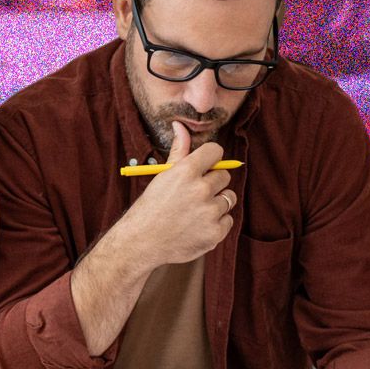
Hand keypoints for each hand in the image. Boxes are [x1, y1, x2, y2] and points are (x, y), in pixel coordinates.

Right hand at [119, 121, 236, 265]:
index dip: (211, 159)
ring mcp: (209, 212)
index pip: (216, 152)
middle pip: (224, 176)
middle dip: (213, 183)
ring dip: (216, 204)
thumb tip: (180, 125)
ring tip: (196, 212)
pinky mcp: (215, 232)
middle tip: (195, 195)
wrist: (141, 243)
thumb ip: (179, 151)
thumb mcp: (163, 176)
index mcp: (186, 172)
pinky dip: (217, 223)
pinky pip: (228, 220)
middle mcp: (200, 190)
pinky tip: (198, 226)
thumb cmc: (151, 207)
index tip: (205, 167)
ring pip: (228, 198)